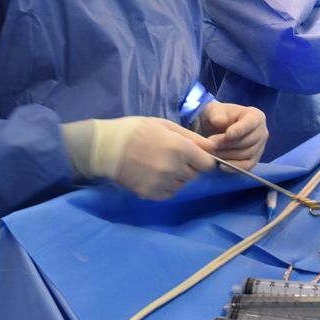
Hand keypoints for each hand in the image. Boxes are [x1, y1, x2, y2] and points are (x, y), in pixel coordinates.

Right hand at [62, 116, 216, 199]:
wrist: (106, 148)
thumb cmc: (137, 130)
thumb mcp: (165, 125)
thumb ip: (192, 137)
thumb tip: (212, 148)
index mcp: (180, 148)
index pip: (207, 164)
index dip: (202, 159)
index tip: (193, 155)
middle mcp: (174, 168)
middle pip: (194, 175)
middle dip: (188, 167)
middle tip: (171, 157)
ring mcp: (162, 183)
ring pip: (182, 185)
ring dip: (177, 178)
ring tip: (159, 166)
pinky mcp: (150, 194)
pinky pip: (168, 193)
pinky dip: (165, 187)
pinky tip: (153, 175)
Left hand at [198, 102, 266, 169]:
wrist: (215, 131)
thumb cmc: (217, 117)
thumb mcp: (213, 110)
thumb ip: (215, 113)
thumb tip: (220, 121)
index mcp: (255, 116)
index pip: (251, 123)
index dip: (240, 130)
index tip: (227, 135)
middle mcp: (262, 132)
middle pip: (248, 141)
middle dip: (228, 144)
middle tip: (211, 144)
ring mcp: (259, 148)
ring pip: (246, 154)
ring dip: (228, 155)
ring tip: (212, 152)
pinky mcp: (254, 160)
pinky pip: (246, 167)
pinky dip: (233, 167)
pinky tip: (220, 165)